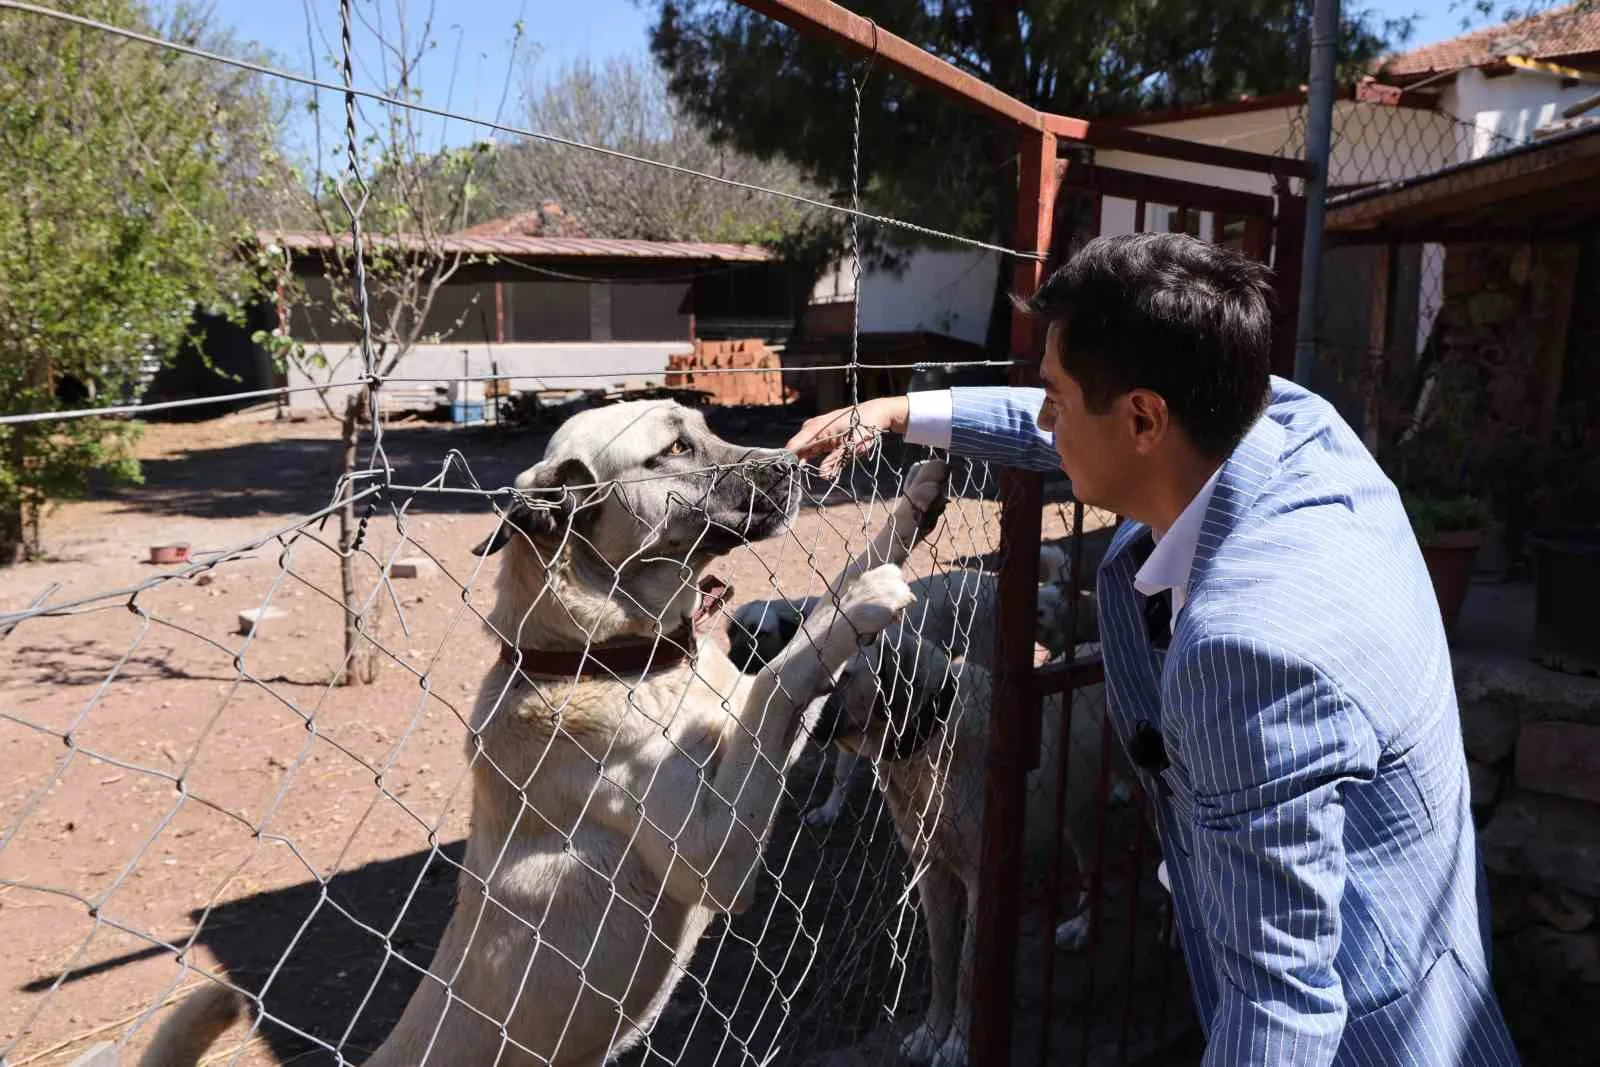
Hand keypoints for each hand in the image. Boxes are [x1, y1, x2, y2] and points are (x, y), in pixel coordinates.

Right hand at [785, 395, 909, 475]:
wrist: (873, 414)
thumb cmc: (862, 428)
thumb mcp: (850, 447)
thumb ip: (834, 461)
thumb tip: (822, 476)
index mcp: (815, 429)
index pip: (793, 447)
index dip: (787, 461)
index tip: (785, 475)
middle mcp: (811, 429)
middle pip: (796, 449)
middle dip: (794, 464)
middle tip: (793, 480)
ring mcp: (815, 432)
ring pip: (803, 450)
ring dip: (803, 462)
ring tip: (801, 476)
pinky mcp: (821, 436)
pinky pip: (812, 449)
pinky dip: (811, 459)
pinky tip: (812, 468)